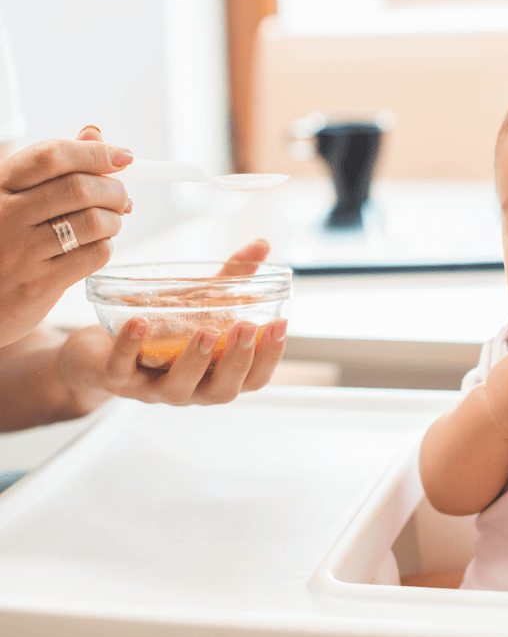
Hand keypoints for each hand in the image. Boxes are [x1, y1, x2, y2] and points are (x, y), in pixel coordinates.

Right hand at [0, 127, 130, 347]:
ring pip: (94, 221)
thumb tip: (94, 134)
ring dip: (115, 219)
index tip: (125, 157)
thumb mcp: (14, 198)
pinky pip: (94, 254)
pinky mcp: (38, 283)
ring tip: (111, 222)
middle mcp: (3, 215)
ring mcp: (20, 251)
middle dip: (115, 190)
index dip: (96, 152)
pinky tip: (97, 245)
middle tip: (122, 198)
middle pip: (80, 187)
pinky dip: (107, 245)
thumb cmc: (2, 241)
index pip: (52, 155)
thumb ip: (52, 167)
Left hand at [55, 240, 286, 407]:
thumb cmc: (160, 329)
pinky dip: (130, 347)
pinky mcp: (115, 380)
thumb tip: (263, 245)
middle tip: (247, 329)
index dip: (270, 356)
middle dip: (238, 361)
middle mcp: (190, 389)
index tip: (280, 324)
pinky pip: (121, 370)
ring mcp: (152, 389)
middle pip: (223, 390)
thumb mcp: (200, 303)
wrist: (99, 351)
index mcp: (215, 374)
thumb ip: (232, 279)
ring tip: (206, 330)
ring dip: (194, 360)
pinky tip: (139, 322)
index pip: (253, 379)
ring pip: (178, 388)